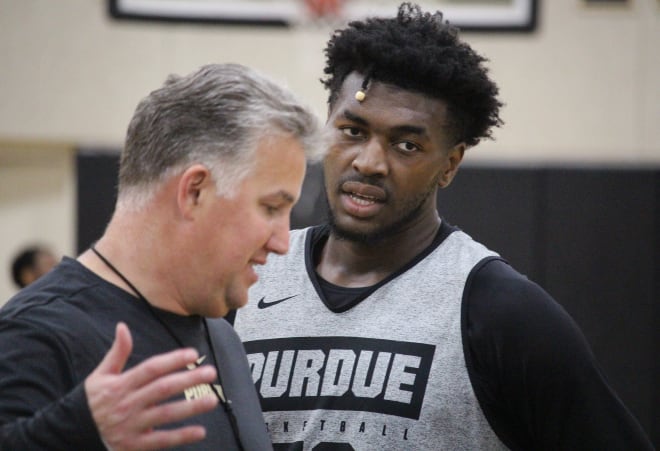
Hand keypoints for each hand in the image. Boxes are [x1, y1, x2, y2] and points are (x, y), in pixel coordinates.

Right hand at [85, 322, 218, 449]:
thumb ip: (117, 352)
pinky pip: (161, 441)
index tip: (193, 353)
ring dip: (190, 407)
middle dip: (188, 379)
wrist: (72, 433)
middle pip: (162, 389)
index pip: (150, 369)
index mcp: (120, 385)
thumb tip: (122, 326)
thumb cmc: (93, 401)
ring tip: (211, 399)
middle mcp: (127, 404)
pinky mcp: (134, 445)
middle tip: (211, 373)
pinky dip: (181, 437)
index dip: (172, 360)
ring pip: (165, 414)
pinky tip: (200, 431)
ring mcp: (131, 426)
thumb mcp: (100, 375)